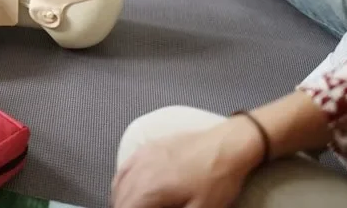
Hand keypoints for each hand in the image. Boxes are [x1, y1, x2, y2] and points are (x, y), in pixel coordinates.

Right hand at [111, 117, 262, 207]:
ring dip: (122, 198)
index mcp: (150, 189)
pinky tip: (128, 186)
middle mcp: (141, 171)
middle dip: (125, 207)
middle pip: (120, 198)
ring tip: (130, 206)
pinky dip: (122, 181)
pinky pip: (126, 166)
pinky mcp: (150, 147)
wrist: (227, 145)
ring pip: (119, 183)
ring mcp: (143, 156)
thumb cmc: (216, 177)